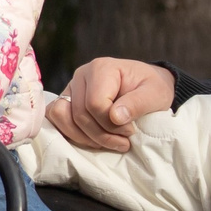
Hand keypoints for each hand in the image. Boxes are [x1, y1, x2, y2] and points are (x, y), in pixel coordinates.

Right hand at [47, 59, 176, 152]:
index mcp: (101, 68)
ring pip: (63, 118)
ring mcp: (70, 89)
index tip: (131, 131)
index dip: (112, 125)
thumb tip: (115, 117)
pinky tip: (92, 140)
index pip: (95, 104)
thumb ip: (137, 104)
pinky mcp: (65, 101)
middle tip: (123, 142)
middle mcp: (81, 76)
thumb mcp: (155, 94)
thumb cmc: (151, 88)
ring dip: (85, 138)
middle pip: (80, 114)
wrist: (145, 87)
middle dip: (102, 135)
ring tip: (108, 142)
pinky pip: (56, 118)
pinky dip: (70, 133)